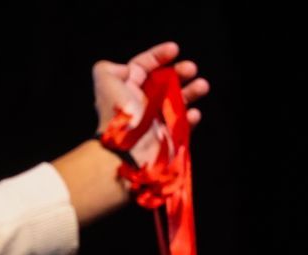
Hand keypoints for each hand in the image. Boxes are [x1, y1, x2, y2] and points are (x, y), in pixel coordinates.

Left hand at [92, 41, 208, 161]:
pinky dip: (192, 118)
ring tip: (202, 86)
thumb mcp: (105, 83)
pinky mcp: (169, 136)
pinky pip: (184, 124)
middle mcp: (143, 103)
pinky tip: (194, 113)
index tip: (174, 49)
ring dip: (193, 91)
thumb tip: (126, 68)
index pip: (144, 66)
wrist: (125, 152)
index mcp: (128, 88)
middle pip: (166, 81)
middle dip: (181, 71)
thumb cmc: (117, 117)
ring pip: (180, 100)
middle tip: (192, 69)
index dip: (159, 55)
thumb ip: (108, 69)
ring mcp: (157, 120)